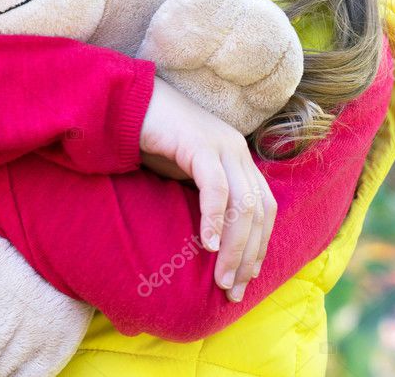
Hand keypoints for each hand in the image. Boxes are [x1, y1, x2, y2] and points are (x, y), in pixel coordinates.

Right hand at [140, 76, 276, 301]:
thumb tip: (214, 243)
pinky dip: (214, 218)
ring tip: (220, 278)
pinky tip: (206, 244)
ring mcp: (222, 144)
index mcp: (238, 157)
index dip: (259, 245)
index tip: (246, 279)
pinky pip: (215, 187)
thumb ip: (206, 198)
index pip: (265, 207)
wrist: (129, 103)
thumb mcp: (186, 174)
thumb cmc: (154, 141)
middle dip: (249, 255)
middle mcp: (237, 149)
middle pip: (259, 210)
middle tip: (232, 290)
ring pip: (243, 203)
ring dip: (234, 246)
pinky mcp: (199, 143)